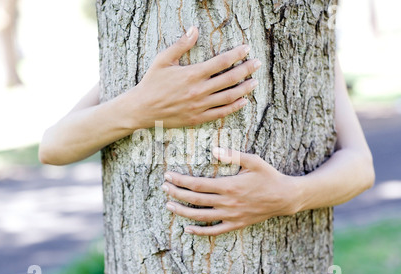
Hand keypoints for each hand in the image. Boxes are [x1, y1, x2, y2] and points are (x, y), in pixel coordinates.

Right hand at [128, 26, 260, 128]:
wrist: (142, 109)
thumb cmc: (152, 83)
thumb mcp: (163, 60)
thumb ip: (181, 44)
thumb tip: (194, 29)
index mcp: (192, 74)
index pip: (221, 62)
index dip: (237, 54)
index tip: (247, 48)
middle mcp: (199, 90)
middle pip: (229, 79)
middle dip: (246, 69)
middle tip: (257, 63)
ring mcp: (200, 106)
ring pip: (228, 97)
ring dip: (244, 88)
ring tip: (255, 82)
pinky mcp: (198, 118)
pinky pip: (221, 113)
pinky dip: (234, 107)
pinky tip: (243, 101)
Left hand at [161, 147, 300, 235]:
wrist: (285, 197)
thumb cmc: (268, 176)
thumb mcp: (254, 161)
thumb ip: (233, 155)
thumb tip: (213, 150)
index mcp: (229, 186)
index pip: (197, 184)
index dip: (180, 181)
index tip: (168, 176)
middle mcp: (227, 202)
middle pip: (195, 200)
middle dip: (176, 193)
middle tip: (163, 188)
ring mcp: (231, 215)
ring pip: (201, 216)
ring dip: (182, 211)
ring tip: (169, 205)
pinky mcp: (236, 224)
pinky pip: (215, 231)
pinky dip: (200, 232)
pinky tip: (187, 229)